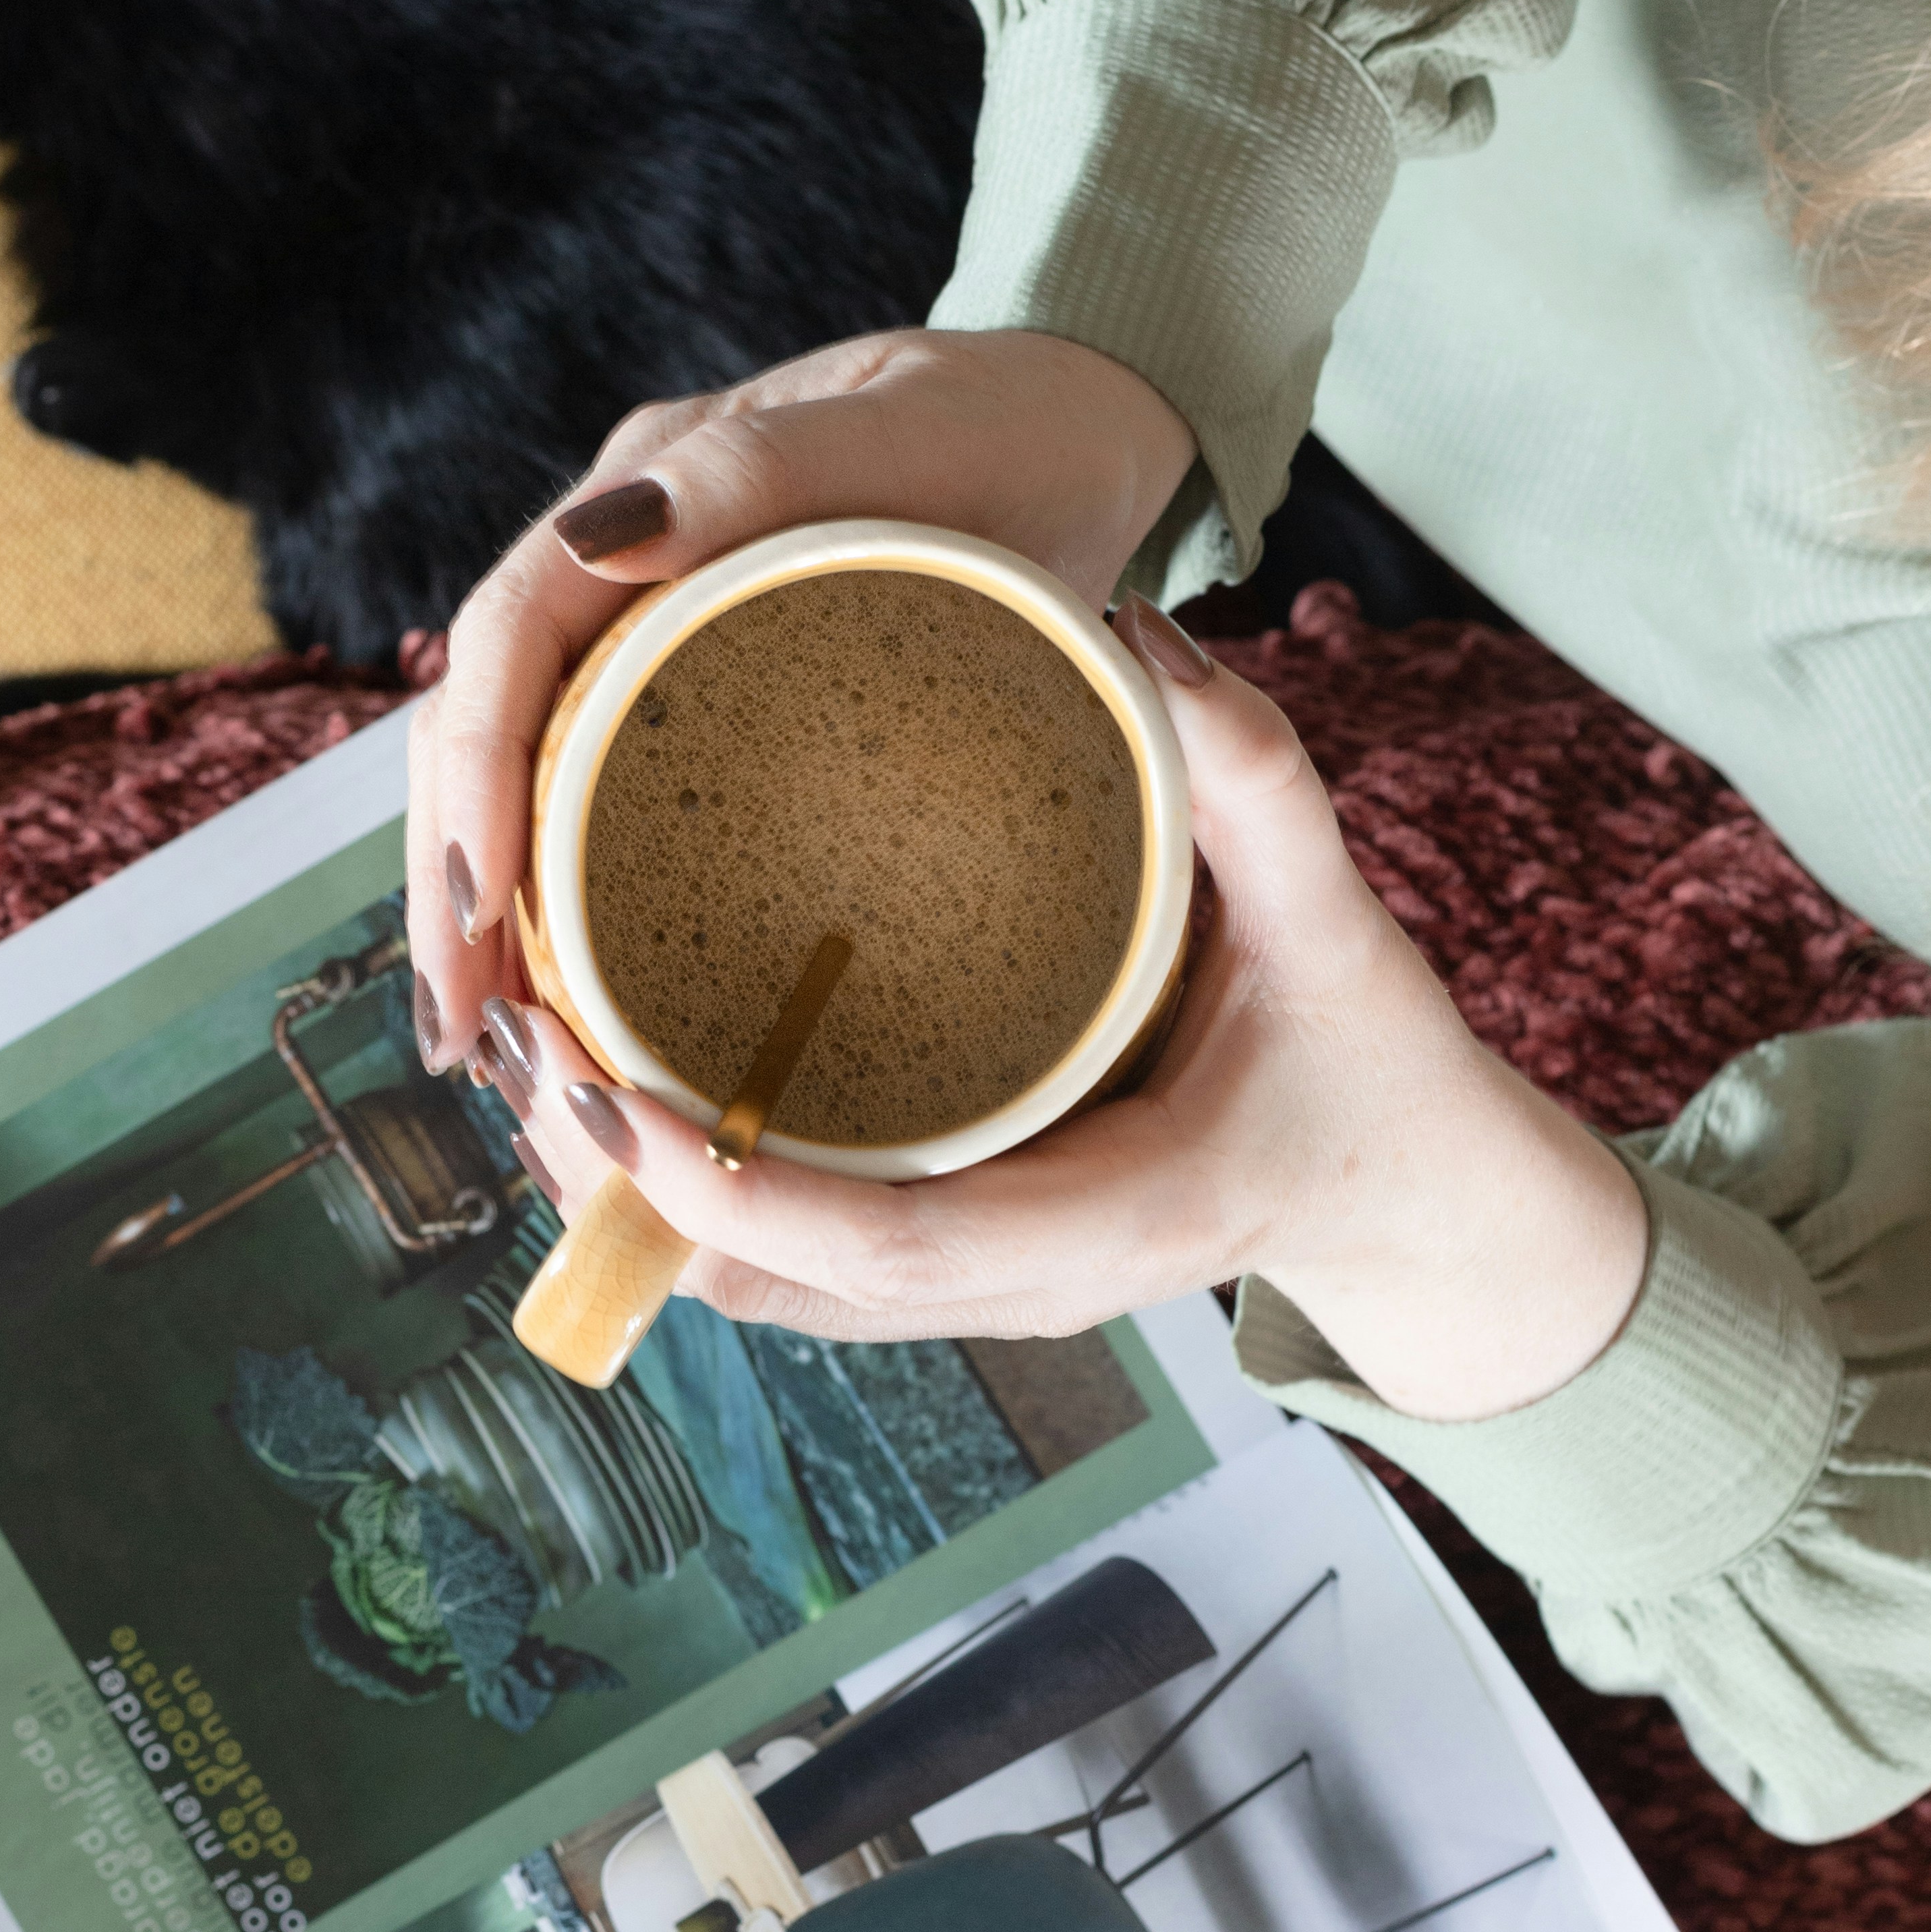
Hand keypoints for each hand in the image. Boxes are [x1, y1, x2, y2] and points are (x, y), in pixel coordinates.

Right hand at [402, 326, 1194, 1066]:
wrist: (1082, 432)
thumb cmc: (1011, 426)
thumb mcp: (909, 434)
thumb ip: (763, 472)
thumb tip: (603, 539)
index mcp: (648, 489)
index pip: (507, 641)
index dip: (474, 780)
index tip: (478, 913)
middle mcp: (625, 565)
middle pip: (486, 732)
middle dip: (453, 887)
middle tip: (463, 1038)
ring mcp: (657, 637)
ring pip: (526, 779)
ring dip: (491, 916)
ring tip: (491, 1051)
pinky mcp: (703, 703)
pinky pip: (601, 802)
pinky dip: (569, 906)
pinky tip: (569, 1004)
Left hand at [476, 608, 1651, 1426]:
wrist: (1413, 1196)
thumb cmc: (1376, 1066)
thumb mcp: (1340, 926)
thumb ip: (1255, 786)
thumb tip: (1139, 638)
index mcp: (1101, 1223)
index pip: (874, 1242)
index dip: (724, 1183)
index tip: (602, 1085)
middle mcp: (1015, 1287)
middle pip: (769, 1283)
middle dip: (624, 1189)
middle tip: (518, 1042)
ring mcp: (973, 1293)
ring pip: (754, 1286)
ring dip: (632, 1196)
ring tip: (533, 1048)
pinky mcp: (948, 1265)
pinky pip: (782, 1257)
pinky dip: (687, 1192)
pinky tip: (615, 1080)